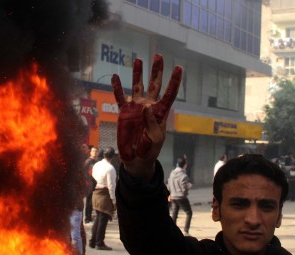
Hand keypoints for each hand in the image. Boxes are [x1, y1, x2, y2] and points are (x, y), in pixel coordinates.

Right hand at [112, 54, 182, 179]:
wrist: (136, 158)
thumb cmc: (149, 149)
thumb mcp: (155, 138)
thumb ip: (152, 123)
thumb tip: (146, 107)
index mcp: (160, 112)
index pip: (169, 93)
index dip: (174, 81)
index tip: (179, 67)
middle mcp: (149, 106)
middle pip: (154, 84)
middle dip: (157, 71)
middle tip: (159, 56)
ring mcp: (136, 107)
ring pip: (137, 86)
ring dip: (138, 73)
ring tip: (138, 60)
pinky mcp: (124, 112)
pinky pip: (120, 97)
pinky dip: (117, 87)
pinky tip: (115, 76)